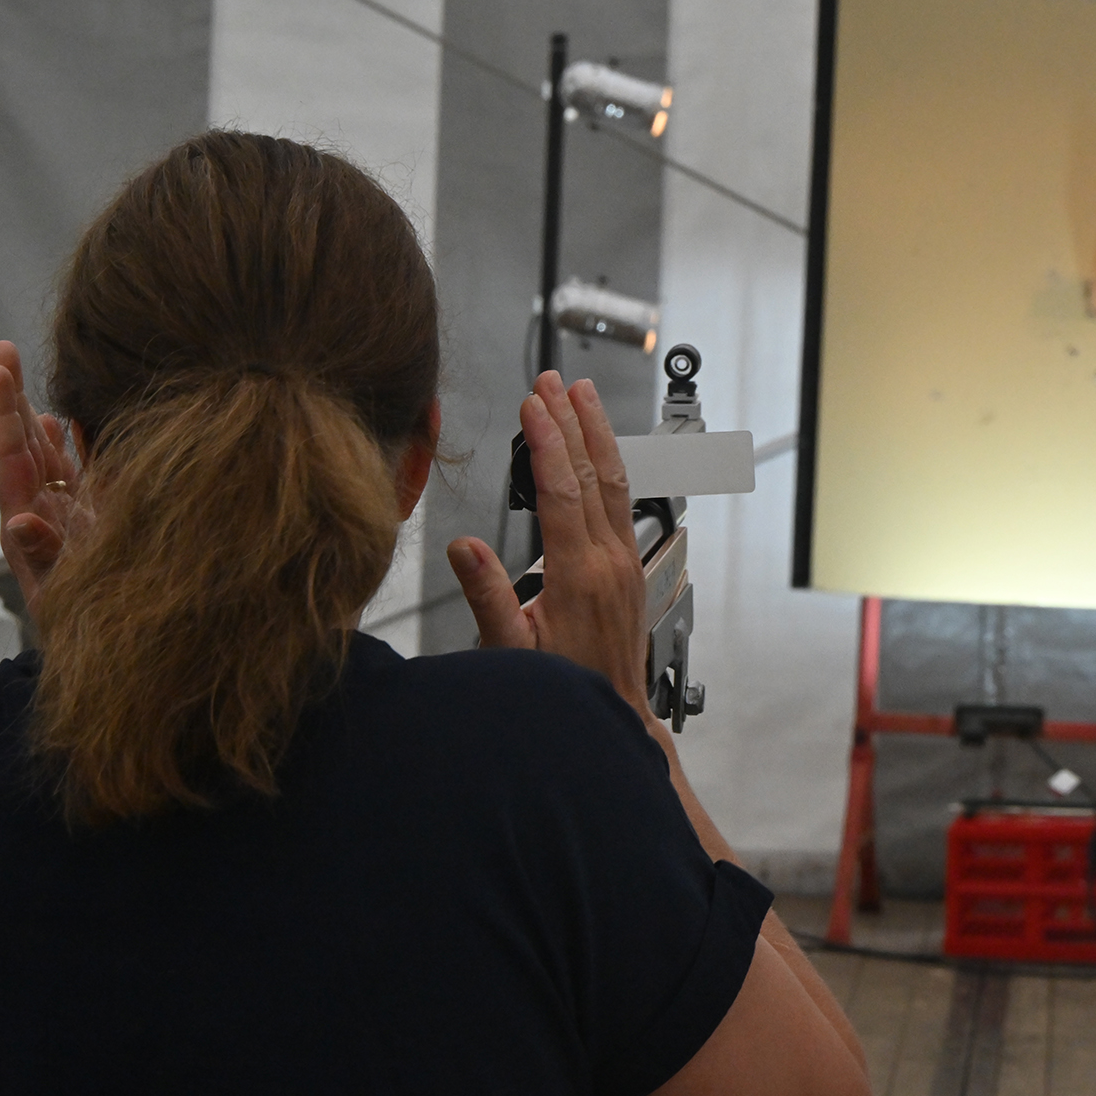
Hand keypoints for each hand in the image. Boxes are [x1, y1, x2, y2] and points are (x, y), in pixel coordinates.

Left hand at [0, 340, 84, 623]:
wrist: (114, 666)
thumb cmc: (87, 640)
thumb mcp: (62, 603)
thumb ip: (43, 559)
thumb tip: (19, 520)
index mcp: (30, 526)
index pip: (13, 458)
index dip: (5, 413)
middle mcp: (46, 515)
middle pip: (24, 447)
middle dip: (13, 399)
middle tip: (4, 349)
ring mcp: (70, 519)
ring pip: (50, 459)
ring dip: (38, 420)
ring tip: (27, 382)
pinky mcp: (96, 526)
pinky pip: (85, 477)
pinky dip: (79, 448)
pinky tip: (76, 423)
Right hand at [447, 371, 649, 711]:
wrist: (614, 714)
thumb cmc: (562, 686)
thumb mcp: (511, 649)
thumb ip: (488, 595)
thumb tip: (463, 547)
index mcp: (577, 574)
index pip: (561, 490)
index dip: (546, 441)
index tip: (533, 404)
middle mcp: (609, 561)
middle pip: (591, 474)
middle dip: (571, 421)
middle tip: (553, 381)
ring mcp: (626, 562)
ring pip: (616, 483)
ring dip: (598, 434)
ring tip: (583, 395)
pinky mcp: (631, 567)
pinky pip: (625, 503)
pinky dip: (611, 465)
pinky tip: (602, 448)